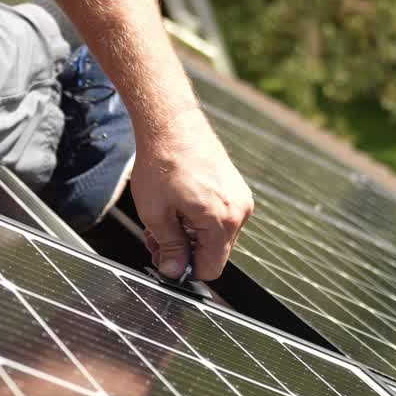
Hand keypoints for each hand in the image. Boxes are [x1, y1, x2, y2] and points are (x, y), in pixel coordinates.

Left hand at [131, 110, 253, 281]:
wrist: (170, 124)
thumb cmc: (162, 163)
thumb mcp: (156, 214)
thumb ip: (168, 247)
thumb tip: (173, 271)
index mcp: (222, 221)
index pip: (211, 268)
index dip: (185, 270)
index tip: (164, 260)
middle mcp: (239, 211)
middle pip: (214, 253)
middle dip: (184, 251)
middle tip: (155, 239)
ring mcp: (240, 197)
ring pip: (215, 235)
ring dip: (189, 235)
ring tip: (162, 219)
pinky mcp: (234, 186)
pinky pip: (219, 216)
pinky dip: (198, 219)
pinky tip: (176, 207)